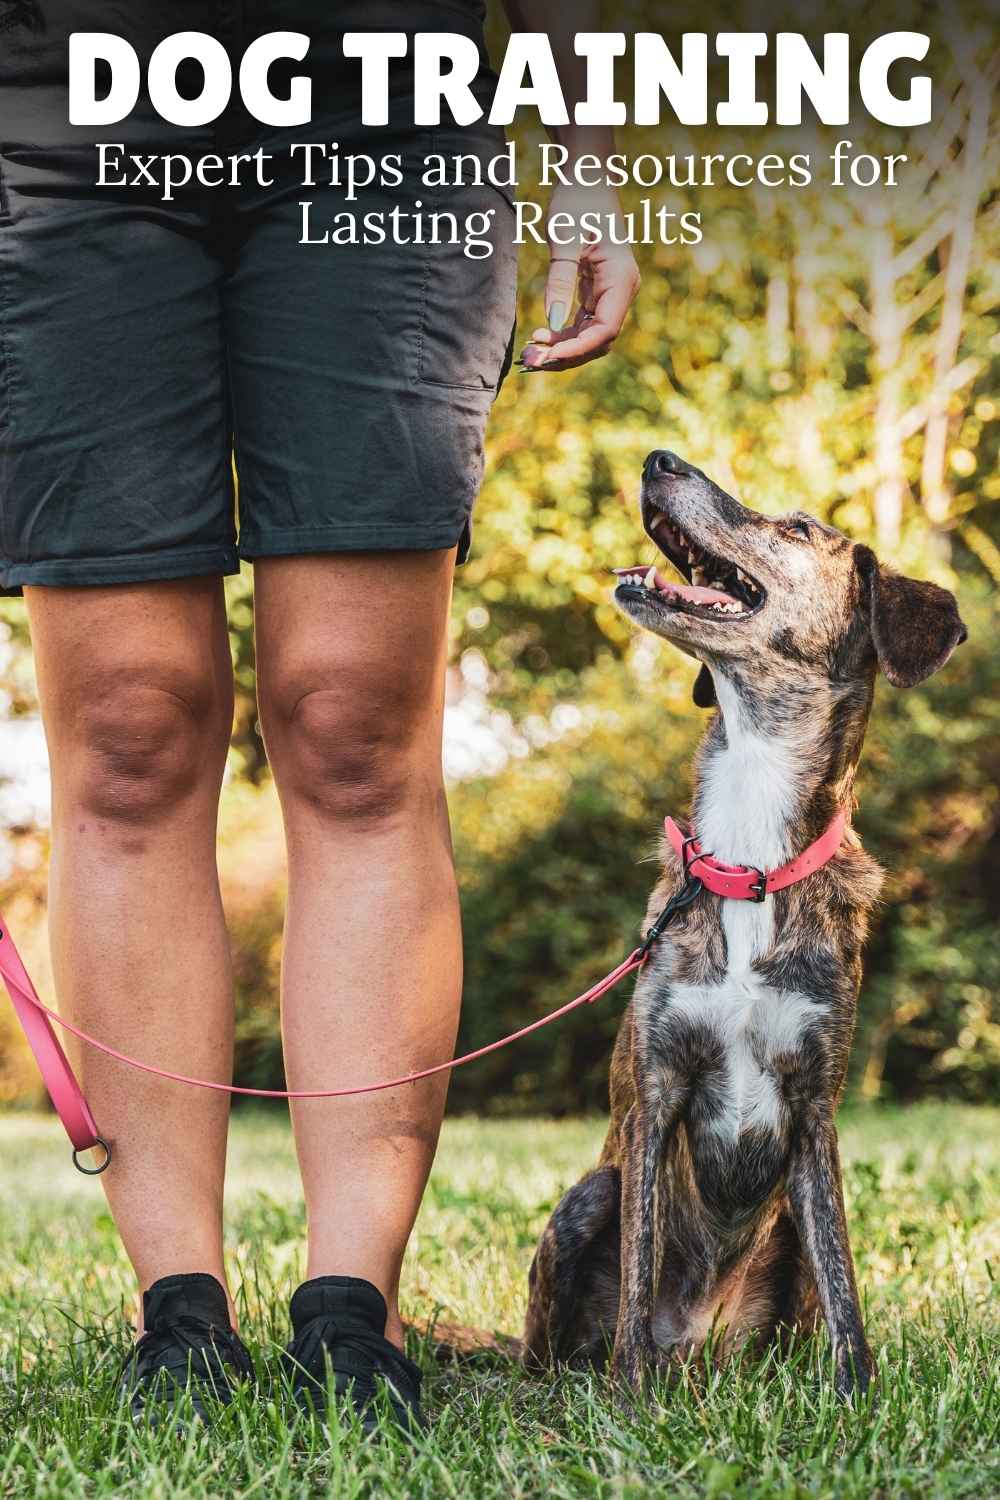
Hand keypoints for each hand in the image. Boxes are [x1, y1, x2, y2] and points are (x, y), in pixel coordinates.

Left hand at [520, 183, 640, 373]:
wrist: (588, 176)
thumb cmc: (577, 199)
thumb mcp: (563, 238)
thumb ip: (559, 281)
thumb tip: (552, 323)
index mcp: (621, 278)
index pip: (603, 330)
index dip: (576, 349)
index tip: (547, 356)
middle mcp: (622, 290)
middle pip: (598, 340)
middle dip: (567, 355)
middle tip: (531, 361)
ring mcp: (612, 292)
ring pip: (590, 336)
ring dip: (563, 348)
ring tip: (532, 352)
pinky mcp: (599, 291)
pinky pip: (584, 323)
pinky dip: (564, 335)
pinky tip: (542, 337)